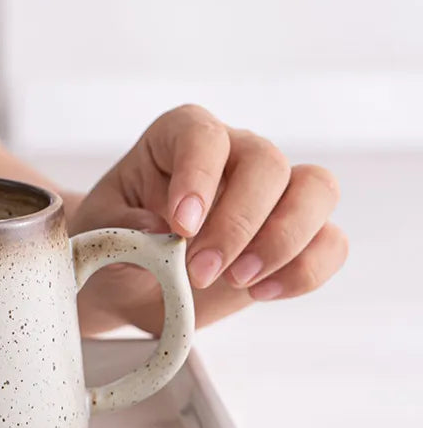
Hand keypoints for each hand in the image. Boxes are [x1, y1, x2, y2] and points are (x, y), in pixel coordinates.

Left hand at [70, 104, 347, 334]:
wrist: (134, 282)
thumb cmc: (115, 244)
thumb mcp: (99, 235)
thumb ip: (120, 229)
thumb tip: (155, 232)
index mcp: (180, 139)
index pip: (202, 134)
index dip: (198, 174)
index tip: (181, 225)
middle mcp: (234, 155)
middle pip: (268, 163)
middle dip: (239, 223)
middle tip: (200, 272)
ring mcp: (272, 193)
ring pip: (316, 190)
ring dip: (282, 242)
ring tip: (237, 282)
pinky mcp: (295, 237)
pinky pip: (330, 241)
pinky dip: (305, 271)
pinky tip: (261, 293)